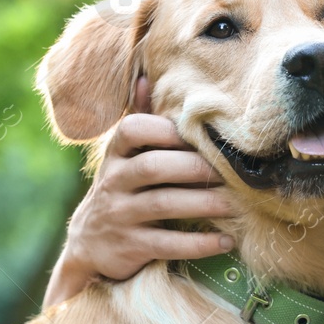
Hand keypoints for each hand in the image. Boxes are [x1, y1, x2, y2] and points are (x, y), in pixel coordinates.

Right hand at [46, 77, 236, 305]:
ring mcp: (120, 215)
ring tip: (235, 205)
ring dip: (202, 204)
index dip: (163, 129)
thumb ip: (139, 120)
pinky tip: (226, 240)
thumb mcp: (123, 156)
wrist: (88, 244)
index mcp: (117, 154)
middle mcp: (114, 181)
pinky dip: (198, 244)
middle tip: (229, 172)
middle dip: (193, 167)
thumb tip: (147, 76)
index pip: (133, 130)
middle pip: (153, 167)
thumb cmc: (121, 188)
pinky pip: (166, 243)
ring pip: (162, 204)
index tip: (195, 133)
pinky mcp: (129, 247)